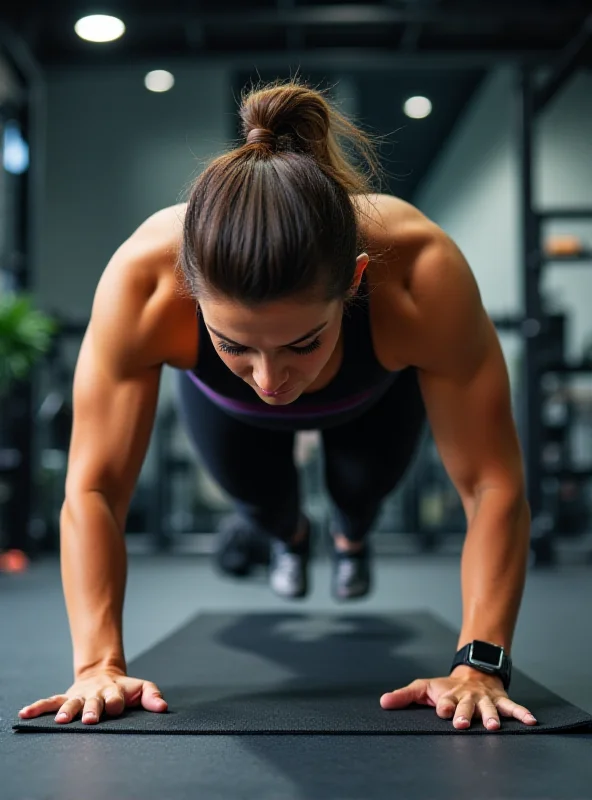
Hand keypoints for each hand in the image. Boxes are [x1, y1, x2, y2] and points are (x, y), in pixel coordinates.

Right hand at [18, 668, 167, 725]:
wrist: (105, 673)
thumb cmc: (125, 688)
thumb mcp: (141, 688)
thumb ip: (152, 696)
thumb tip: (163, 707)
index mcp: (114, 692)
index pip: (116, 699)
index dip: (116, 702)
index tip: (116, 707)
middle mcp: (96, 694)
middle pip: (94, 702)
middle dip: (92, 710)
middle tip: (91, 718)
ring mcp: (80, 695)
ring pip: (72, 703)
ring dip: (67, 711)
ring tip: (62, 721)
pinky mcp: (67, 696)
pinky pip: (51, 702)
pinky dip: (39, 707)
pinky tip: (26, 713)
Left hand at [380, 666, 537, 730]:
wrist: (474, 672)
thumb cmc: (446, 687)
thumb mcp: (423, 687)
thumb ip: (404, 696)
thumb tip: (382, 702)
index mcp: (448, 696)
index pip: (445, 701)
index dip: (443, 705)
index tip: (441, 710)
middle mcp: (467, 698)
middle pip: (466, 706)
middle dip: (464, 714)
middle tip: (461, 724)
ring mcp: (485, 700)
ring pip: (488, 709)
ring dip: (490, 717)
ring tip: (492, 727)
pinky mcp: (500, 701)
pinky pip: (512, 707)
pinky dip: (522, 714)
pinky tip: (531, 721)